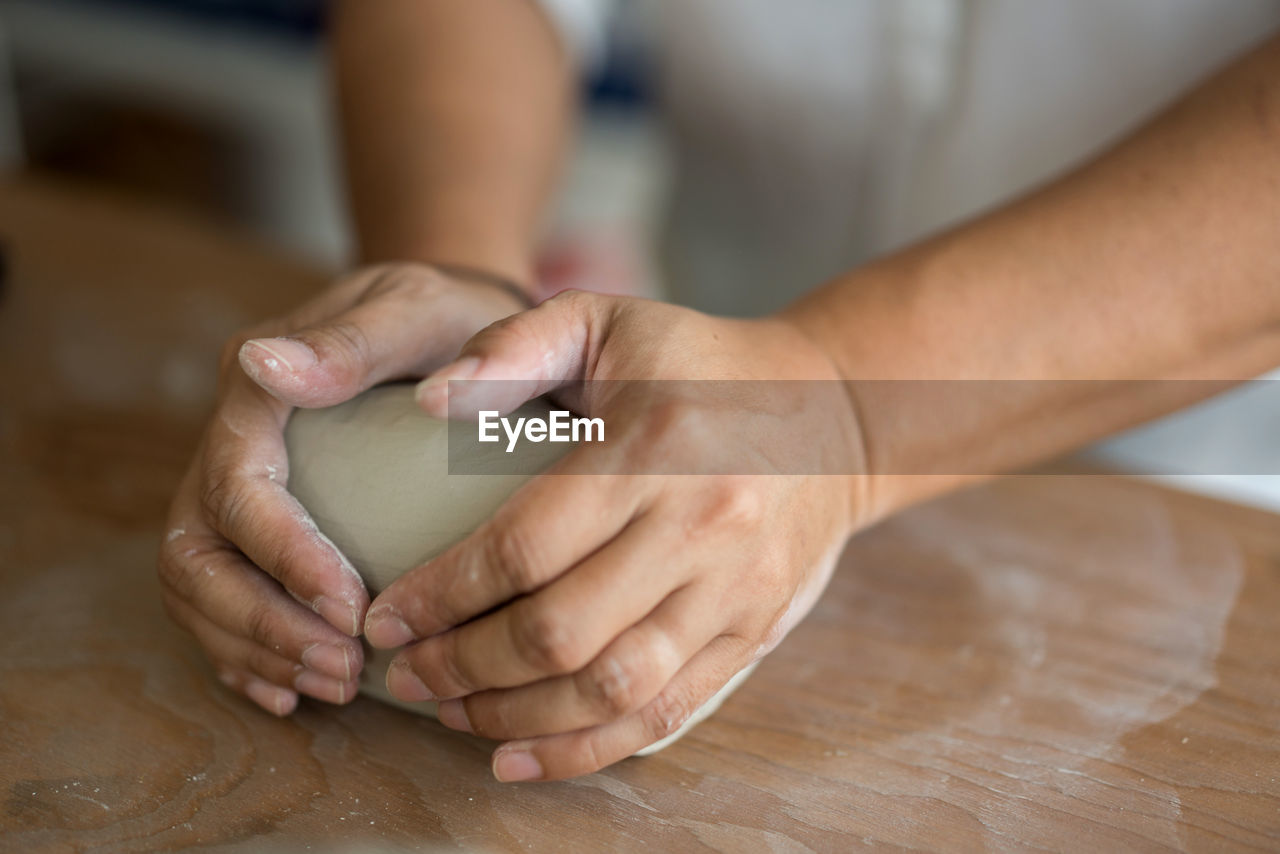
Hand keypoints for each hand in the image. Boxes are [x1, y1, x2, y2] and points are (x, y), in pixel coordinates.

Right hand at [159, 263, 527, 714]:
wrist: (449, 319)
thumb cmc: (443, 316)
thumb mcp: (413, 310)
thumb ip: (349, 342)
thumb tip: (263, 362)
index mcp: (258, 389)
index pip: (240, 486)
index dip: (283, 557)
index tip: (350, 608)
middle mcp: (230, 443)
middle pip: (197, 553)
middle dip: (261, 623)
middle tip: (345, 667)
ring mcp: (233, 486)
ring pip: (198, 586)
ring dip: (256, 648)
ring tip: (338, 684)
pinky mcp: (255, 525)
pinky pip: (217, 600)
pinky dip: (245, 653)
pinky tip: (292, 690)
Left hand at [364, 291, 865, 779]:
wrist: (835, 412)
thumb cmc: (700, 364)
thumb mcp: (609, 320)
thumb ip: (513, 345)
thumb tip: (427, 403)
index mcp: (653, 448)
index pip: (524, 547)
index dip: (440, 595)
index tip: (386, 618)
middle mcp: (701, 526)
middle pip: (559, 633)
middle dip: (463, 668)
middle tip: (407, 675)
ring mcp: (735, 590)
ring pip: (611, 690)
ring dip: (515, 718)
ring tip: (453, 717)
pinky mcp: (756, 632)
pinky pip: (666, 714)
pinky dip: (587, 749)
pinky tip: (522, 757)